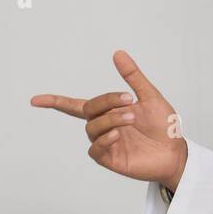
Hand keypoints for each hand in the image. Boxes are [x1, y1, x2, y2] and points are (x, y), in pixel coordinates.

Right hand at [30, 50, 188, 191]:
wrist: (177, 151)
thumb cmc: (164, 125)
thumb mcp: (150, 96)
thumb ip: (133, 77)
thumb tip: (118, 53)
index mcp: (109, 112)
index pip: (75, 106)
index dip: (55, 102)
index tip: (35, 100)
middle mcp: (104, 127)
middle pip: (88, 111)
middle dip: (106, 102)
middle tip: (130, 101)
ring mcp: (106, 144)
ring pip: (92, 128)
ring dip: (110, 120)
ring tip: (131, 118)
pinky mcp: (111, 160)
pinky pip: (96, 149)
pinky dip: (104, 139)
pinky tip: (118, 135)